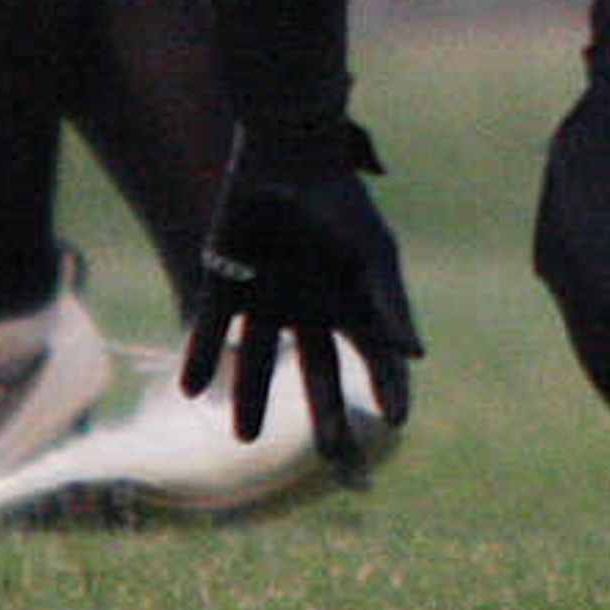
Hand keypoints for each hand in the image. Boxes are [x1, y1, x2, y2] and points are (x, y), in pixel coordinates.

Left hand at [177, 123, 420, 465]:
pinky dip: (200, 357)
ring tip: (244, 436)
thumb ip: (390, 304)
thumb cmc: (339, 201)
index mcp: (351, 297)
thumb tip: (418, 355)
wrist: (283, 156)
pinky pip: (210, 328)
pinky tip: (191, 388)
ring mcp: (267, 296)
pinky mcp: (226, 281)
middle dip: (321, 411)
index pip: (376, 353)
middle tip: (329, 453)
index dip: (390, 385)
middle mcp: (311, 304)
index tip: (398, 420)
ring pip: (258, 359)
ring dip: (250, 397)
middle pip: (317, 370)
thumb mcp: (371, 253)